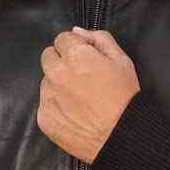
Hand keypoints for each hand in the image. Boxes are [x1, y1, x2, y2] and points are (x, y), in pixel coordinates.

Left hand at [37, 27, 140, 161]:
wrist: (120, 137)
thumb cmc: (124, 99)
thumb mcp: (122, 61)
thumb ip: (99, 39)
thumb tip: (77, 31)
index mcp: (75, 56)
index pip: (62, 38)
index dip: (75, 47)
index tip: (84, 60)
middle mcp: (57, 73)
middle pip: (48, 57)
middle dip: (61, 62)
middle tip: (80, 78)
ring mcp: (48, 97)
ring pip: (46, 82)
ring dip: (58, 85)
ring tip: (80, 100)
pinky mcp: (44, 118)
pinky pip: (45, 105)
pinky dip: (57, 107)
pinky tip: (74, 114)